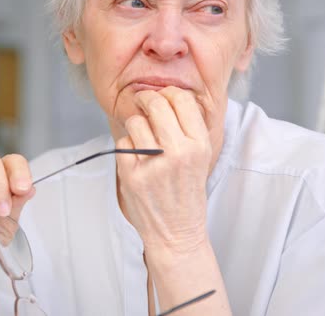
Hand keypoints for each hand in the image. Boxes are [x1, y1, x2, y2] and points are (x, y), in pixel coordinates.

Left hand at [116, 86, 211, 254]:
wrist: (177, 232)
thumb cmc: (188, 193)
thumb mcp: (202, 157)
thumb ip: (188, 127)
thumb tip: (168, 95)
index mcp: (199, 145)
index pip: (181, 99)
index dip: (168, 93)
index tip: (161, 97)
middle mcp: (178, 152)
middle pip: (155, 104)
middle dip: (146, 99)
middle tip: (143, 103)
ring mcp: (153, 164)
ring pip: (135, 122)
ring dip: (135, 125)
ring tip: (142, 138)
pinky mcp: (131, 175)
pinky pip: (122, 143)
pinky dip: (127, 147)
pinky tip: (137, 159)